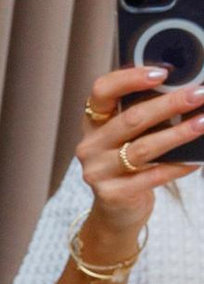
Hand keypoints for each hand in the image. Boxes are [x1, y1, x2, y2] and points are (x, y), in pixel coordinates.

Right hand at [78, 62, 199, 242]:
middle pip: (131, 119)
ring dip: (178, 134)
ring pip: (143, 148)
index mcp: (93, 122)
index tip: (162, 73)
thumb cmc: (128, 164)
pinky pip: (152, 177)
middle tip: (198, 94)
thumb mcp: (130, 136)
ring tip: (203, 123)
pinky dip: (177, 166)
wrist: (116, 210)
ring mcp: (97, 171)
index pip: (103, 90)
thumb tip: (184, 92)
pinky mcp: (112, 194)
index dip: (130, 78)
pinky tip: (196, 160)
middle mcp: (90, 145)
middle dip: (170, 104)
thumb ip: (145, 115)